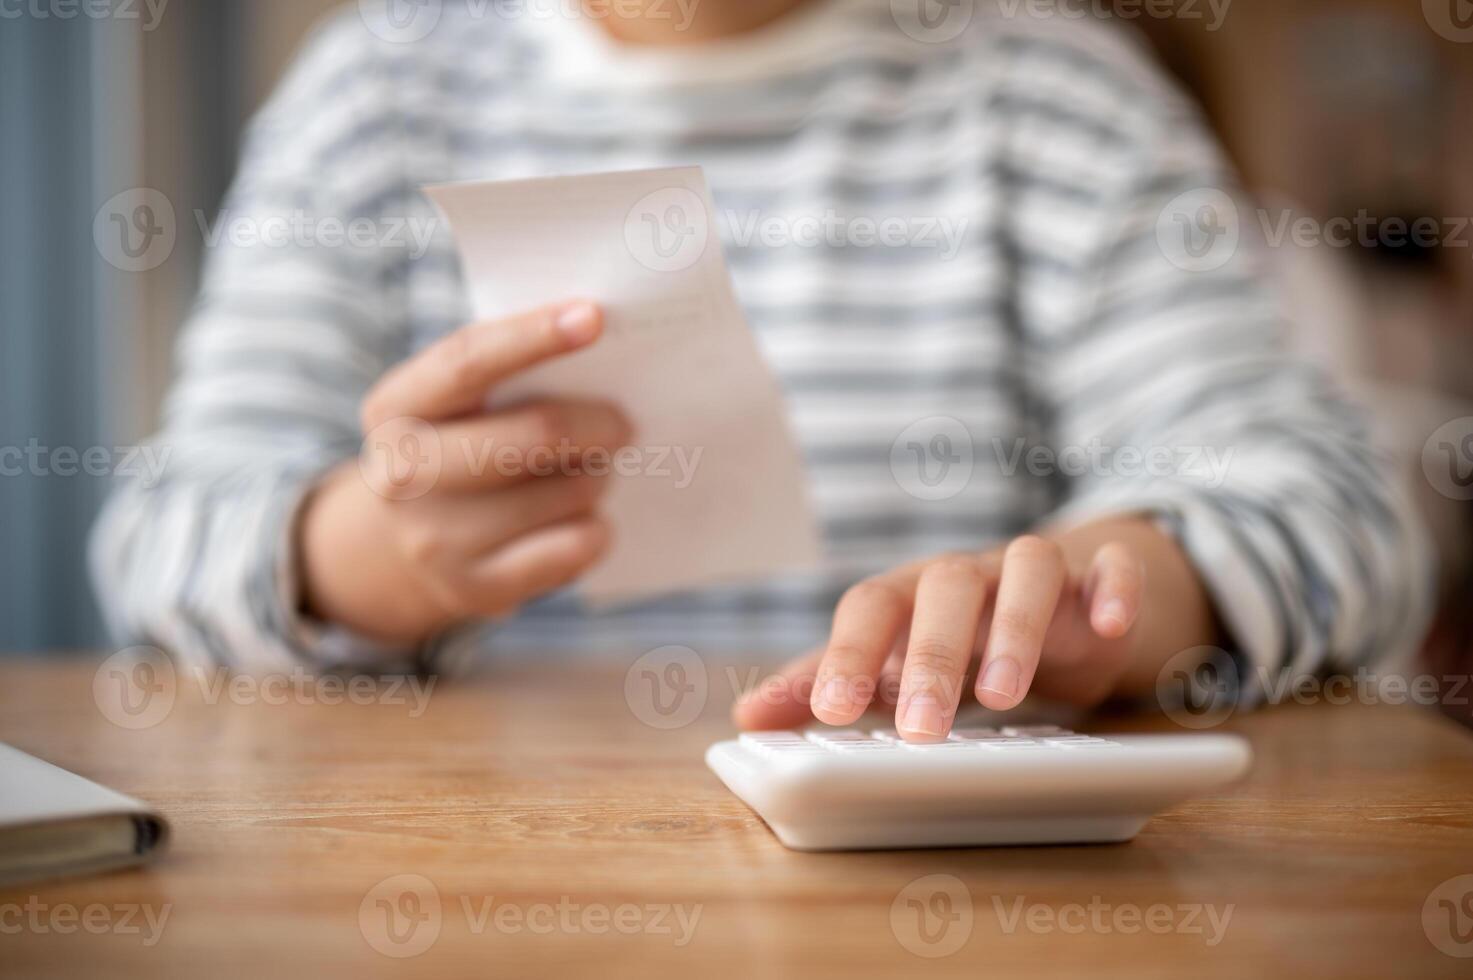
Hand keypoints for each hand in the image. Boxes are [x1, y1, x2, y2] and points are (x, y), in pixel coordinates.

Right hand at [297, 301, 631, 644]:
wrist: (397, 550)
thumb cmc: (454, 447)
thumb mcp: (453, 404)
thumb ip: (506, 368)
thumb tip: (597, 334)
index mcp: (394, 409)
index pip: (467, 360)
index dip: (534, 336)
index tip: (595, 317)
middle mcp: (403, 476)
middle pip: (537, 434)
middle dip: (600, 421)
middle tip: (624, 422)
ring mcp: (436, 540)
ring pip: (568, 492)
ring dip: (599, 476)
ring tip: (589, 472)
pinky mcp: (477, 589)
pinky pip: (575, 547)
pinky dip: (597, 528)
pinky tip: (583, 519)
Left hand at [733, 517, 1217, 739]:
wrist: (1051, 599)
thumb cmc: (952, 635)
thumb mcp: (888, 661)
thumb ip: (822, 684)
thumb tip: (746, 717)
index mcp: (909, 594)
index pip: (870, 607)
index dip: (848, 655)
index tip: (832, 714)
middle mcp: (967, 575)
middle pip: (945, 589)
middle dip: (932, 656)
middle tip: (921, 727)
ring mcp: (1034, 571)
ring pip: (1026, 569)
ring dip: (1015, 627)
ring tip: (1004, 698)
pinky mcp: (1097, 580)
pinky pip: (1108, 569)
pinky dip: (1112, 589)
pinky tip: (1108, 627)